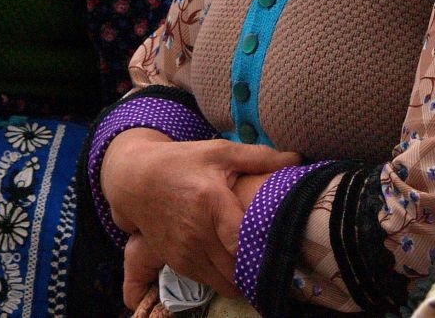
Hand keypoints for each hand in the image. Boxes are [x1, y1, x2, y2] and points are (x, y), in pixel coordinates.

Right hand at [100, 128, 299, 302]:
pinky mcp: (178, 263)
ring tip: (264, 265)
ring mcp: (185, 252)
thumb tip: (297, 159)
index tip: (286, 246)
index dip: (265, 248)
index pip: (241, 239)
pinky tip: (241, 266)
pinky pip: (212, 283)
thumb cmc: (183, 163)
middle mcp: (197, 233)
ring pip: (227, 282)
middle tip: (283, 259)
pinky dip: (228, 279)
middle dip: (262, 268)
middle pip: (238, 267)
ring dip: (246, 278)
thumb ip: (260, 157)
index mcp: (211, 201)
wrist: (137, 181)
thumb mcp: (220, 152)